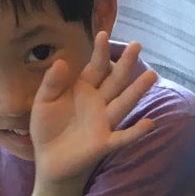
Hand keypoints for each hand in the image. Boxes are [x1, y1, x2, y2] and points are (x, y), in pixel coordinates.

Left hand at [29, 33, 159, 183]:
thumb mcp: (43, 102)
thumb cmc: (47, 129)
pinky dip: (136, 132)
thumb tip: (61, 62)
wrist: (49, 161)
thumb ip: (51, 82)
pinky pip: (122, 137)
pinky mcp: (104, 142)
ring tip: (151, 75)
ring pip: (123, 103)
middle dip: (126, 64)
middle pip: (115, 81)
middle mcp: (98, 103)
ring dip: (137, 90)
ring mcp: (104, 122)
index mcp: (84, 89)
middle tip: (137, 46)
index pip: (96, 67)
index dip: (99, 52)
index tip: (102, 34)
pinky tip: (149, 124)